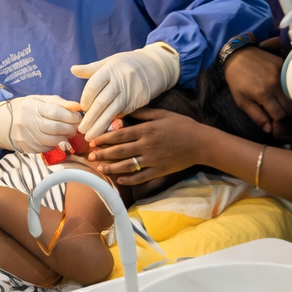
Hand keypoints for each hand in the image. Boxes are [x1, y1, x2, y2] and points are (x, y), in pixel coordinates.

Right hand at [0, 95, 80, 152]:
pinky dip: (56, 144)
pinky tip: (57, 139)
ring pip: (54, 141)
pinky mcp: (28, 149)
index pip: (56, 112)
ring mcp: (28, 138)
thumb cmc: (25, 109)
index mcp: (32, 107)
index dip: (71, 116)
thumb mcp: (39, 100)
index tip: (78, 117)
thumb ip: (59, 102)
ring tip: (68, 132)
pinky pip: (48, 148)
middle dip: (71, 128)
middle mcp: (28, 123)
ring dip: (66, 138)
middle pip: (57, 128)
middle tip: (77, 126)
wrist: (3, 124)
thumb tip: (78, 107)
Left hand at [71, 43, 179, 140]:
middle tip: (81, 131)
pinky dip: (114, 122)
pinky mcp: (139, 100)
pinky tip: (107, 131)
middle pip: (101, 102)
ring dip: (100, 126)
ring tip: (91, 137)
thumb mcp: (109, 62)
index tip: (82, 109)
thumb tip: (73, 69)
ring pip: (112, 111)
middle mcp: (120, 80)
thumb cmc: (127, 63)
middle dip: (90, 118)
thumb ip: (91, 69)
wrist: (155, 66)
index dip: (85, 100)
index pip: (93, 87)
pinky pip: (124, 113)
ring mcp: (131, 91)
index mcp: (110, 69)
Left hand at [86, 109, 203, 184]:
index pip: (120, 135)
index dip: (104, 138)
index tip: (93, 141)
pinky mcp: (159, 171)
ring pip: (127, 165)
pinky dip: (129, 179)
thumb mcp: (162, 114)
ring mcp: (153, 160)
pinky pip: (141, 177)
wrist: (201, 143)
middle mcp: (147, 145)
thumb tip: (125, 111)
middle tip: (90, 157)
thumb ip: (143, 113)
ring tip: (100, 169)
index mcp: (146, 130)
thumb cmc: (182, 126)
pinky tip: (119, 180)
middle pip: (120, 151)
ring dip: (112, 168)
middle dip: (103, 154)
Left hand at [222, 45, 291, 136]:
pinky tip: (284, 93)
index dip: (279, 125)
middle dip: (285, 116)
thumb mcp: (241, 100)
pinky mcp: (285, 66)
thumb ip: (256, 116)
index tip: (276, 130)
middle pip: (290, 108)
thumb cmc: (236, 79)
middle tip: (278, 117)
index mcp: (263, 94)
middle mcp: (275, 84)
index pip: (279, 115)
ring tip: (281, 106)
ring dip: (290, 105)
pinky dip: (291, 91)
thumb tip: (269, 130)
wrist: (237, 55)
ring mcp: (282, 74)